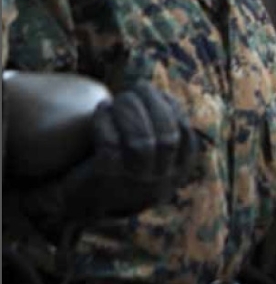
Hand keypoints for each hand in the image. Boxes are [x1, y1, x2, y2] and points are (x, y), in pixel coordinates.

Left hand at [21, 80, 197, 232]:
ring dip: (130, 111)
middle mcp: (160, 182)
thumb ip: (162, 131)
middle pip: (166, 138)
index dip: (173, 108)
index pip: (184, 136)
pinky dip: (106, 121)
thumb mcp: (151, 156)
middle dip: (154, 104)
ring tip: (119, 97)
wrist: (82, 198)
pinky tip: (102, 108)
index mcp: (176, 173)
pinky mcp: (104, 181)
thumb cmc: (122, 165)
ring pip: (141, 143)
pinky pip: (110, 146)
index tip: (158, 92)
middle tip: (139, 86)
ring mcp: (133, 184)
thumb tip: (164, 96)